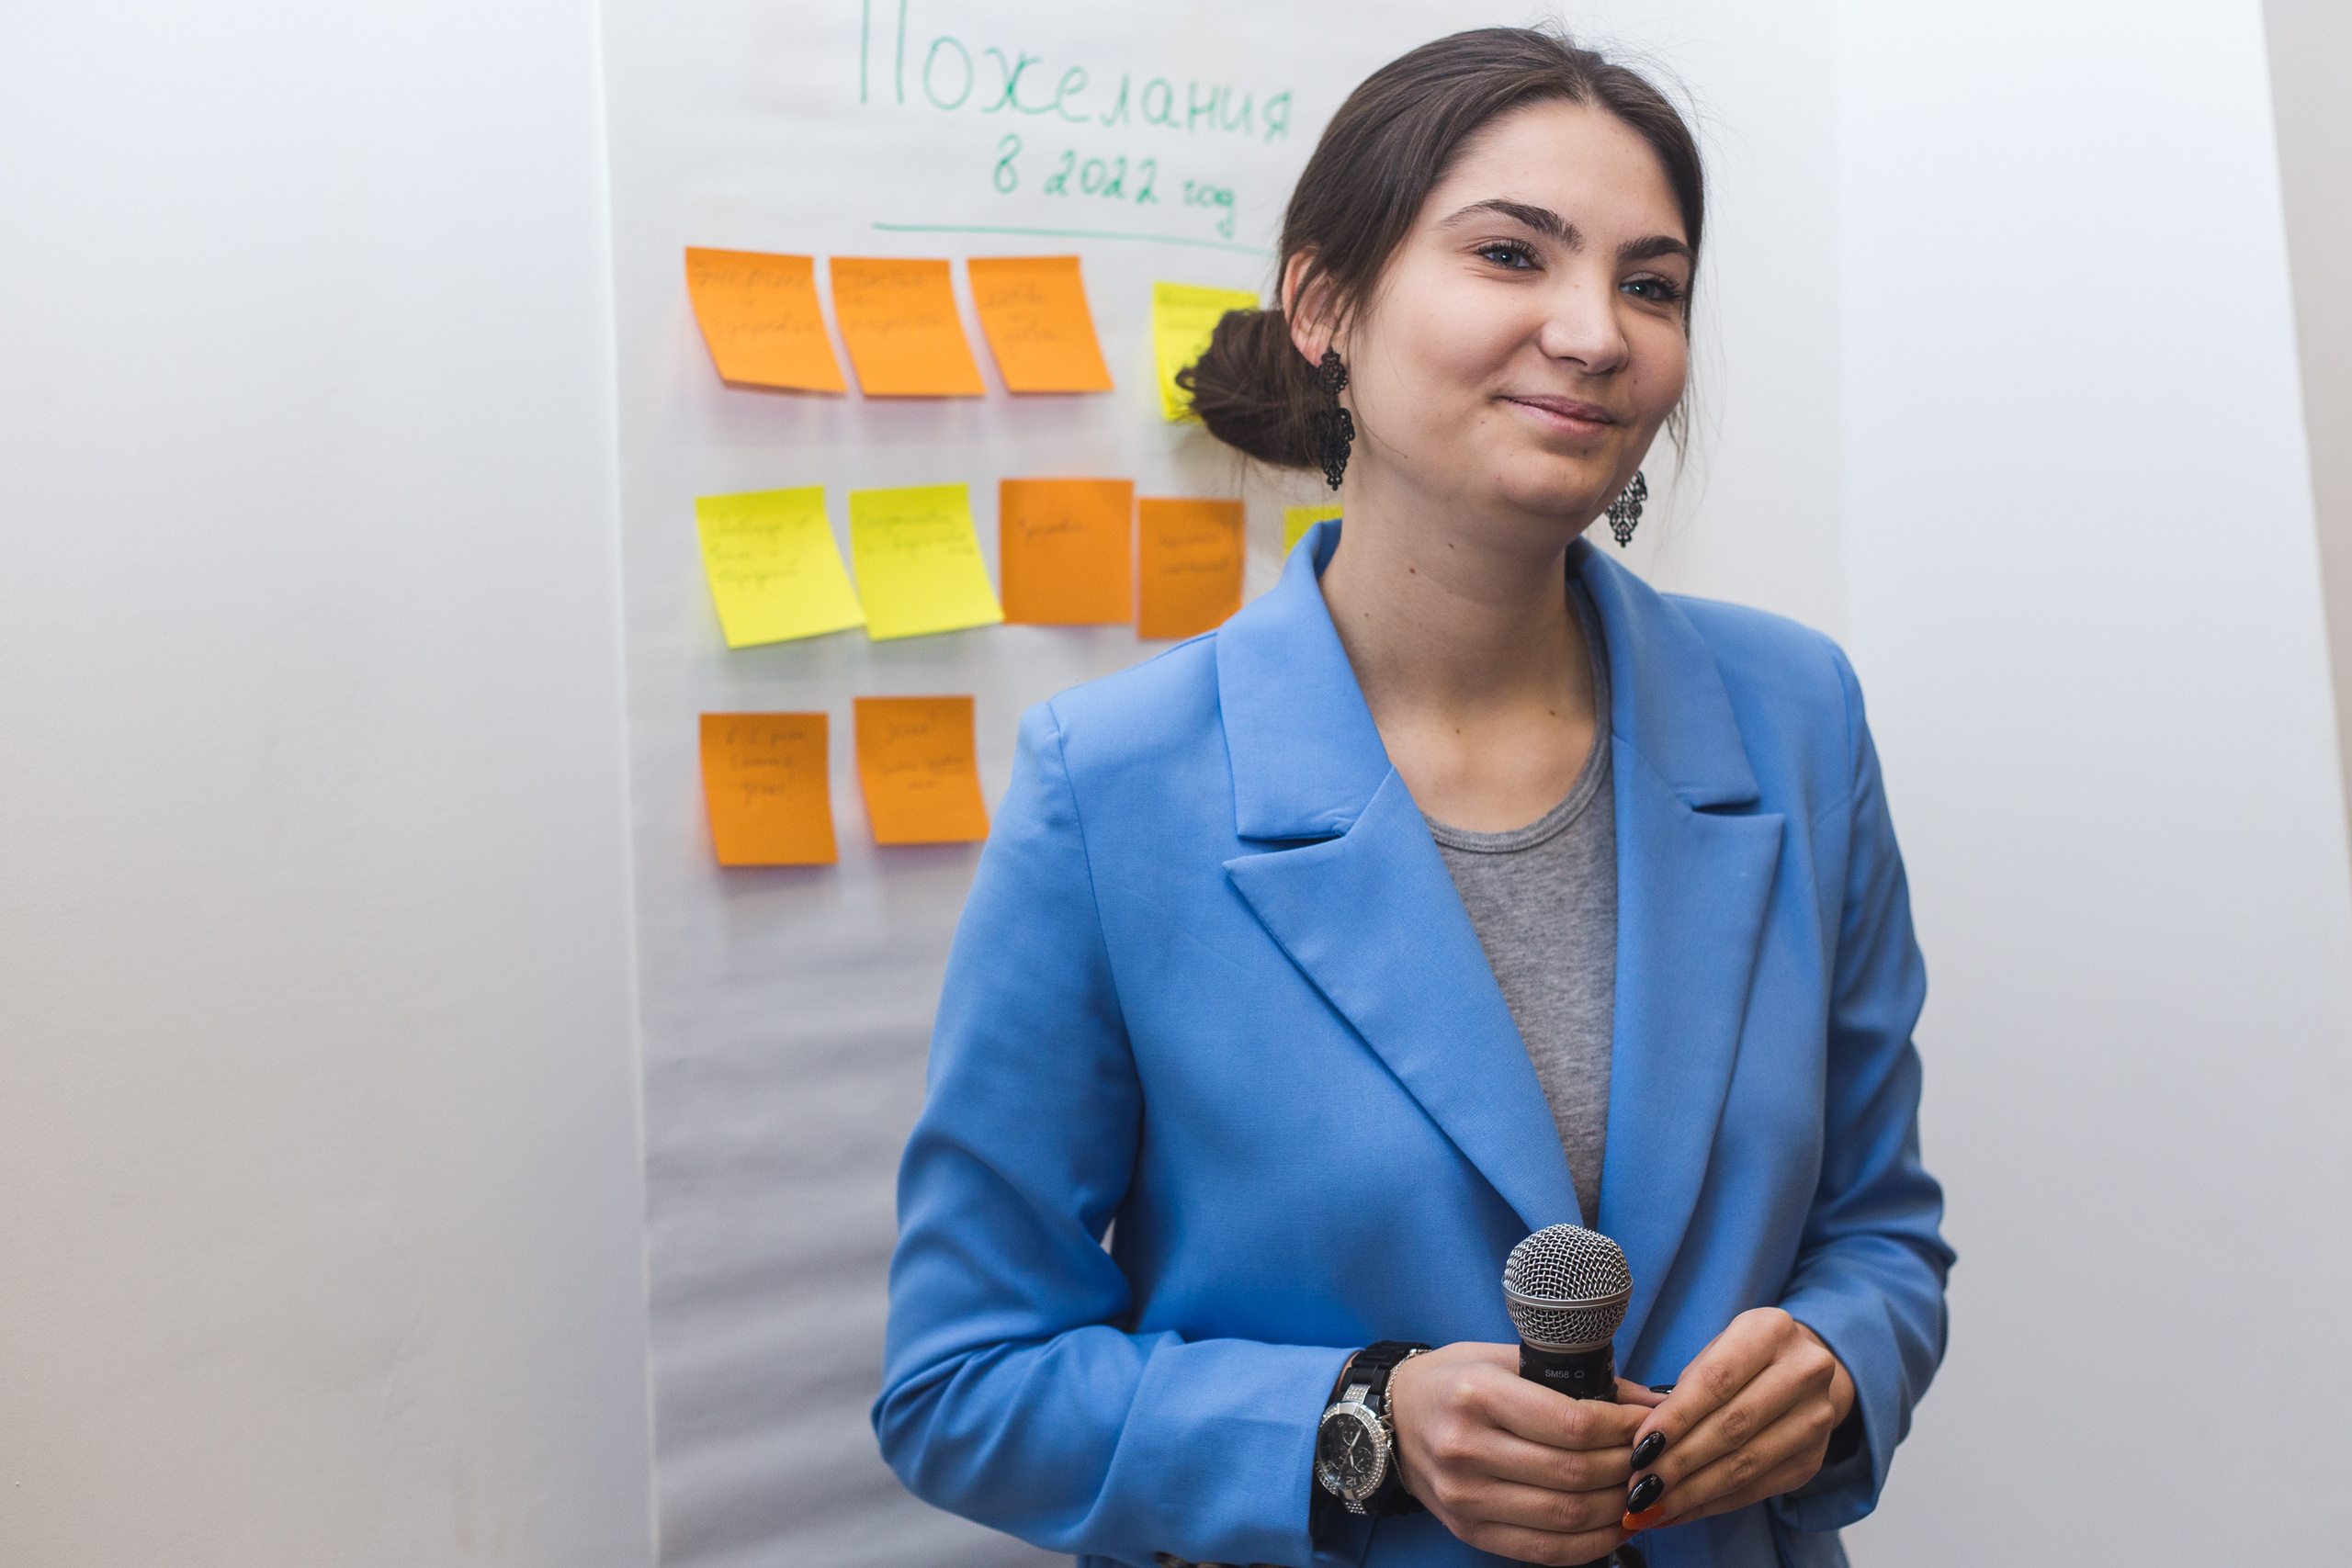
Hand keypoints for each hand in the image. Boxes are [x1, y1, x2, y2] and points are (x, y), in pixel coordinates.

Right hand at [1386, 1342, 1665, 1565]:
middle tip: (1656, 1459)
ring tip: (1644, 1492)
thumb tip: (1647, 1404)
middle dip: (1630, 1469)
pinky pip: (1544, 1551)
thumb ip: (1575, 1378)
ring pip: (1566, 1516)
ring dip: (1619, 1509)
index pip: (1572, 1424)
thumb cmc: (1454, 1379)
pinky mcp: (1468, 1530)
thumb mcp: (1505, 1358)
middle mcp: (1466, 1448)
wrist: (1390, 1417)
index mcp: (1477, 1394)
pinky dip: (1592, 1544)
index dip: (1625, 1430)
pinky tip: (1618, 1526)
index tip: (1651, 1426)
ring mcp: (1464, 1496)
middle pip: (1574, 1473)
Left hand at [1621, 1309, 1854, 1532]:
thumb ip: (1683, 1390)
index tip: (1639, 1446)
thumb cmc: (1742, 1361)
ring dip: (1693, 1491)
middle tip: (1640, 1485)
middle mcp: (1805, 1372)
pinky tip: (1681, 1510)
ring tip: (1653, 1505)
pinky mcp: (1812, 1460)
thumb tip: (1643, 1442)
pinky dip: (1713, 1503)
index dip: (1676, 1418)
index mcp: (1772, 1331)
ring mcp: (1816, 1419)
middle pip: (1733, 1427)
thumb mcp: (1714, 1354)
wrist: (1803, 1373)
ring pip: (1745, 1465)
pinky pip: (1756, 1489)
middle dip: (1679, 1461)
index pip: (1718, 1381)